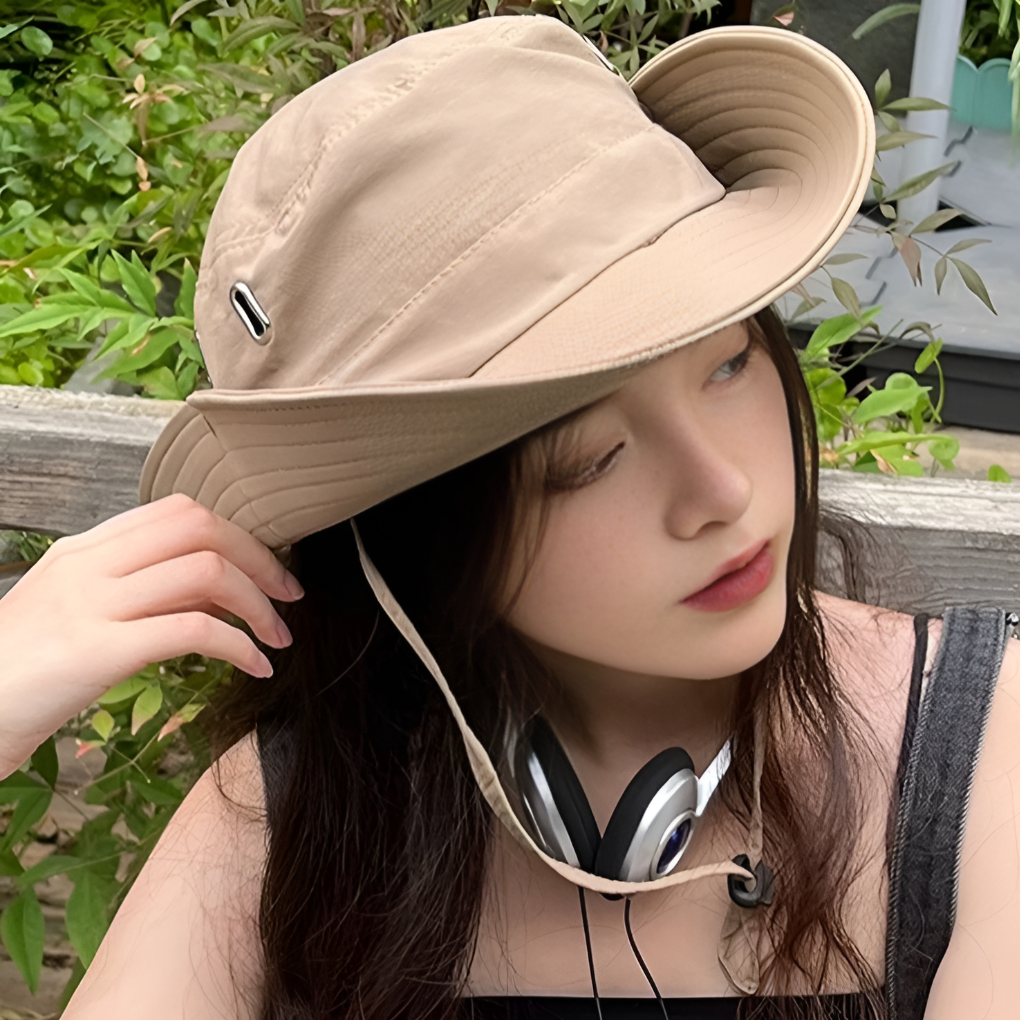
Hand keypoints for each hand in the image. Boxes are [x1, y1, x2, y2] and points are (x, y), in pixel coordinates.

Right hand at [0, 493, 303, 777]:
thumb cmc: (22, 671)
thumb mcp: (75, 611)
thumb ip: (136, 588)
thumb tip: (212, 588)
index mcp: (84, 549)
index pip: (178, 511)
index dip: (237, 535)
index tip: (265, 571)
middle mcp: (88, 564)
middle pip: (201, 527)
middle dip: (259, 559)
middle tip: (288, 597)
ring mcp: (90, 603)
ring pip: (206, 571)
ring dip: (259, 605)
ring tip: (278, 639)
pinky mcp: (96, 650)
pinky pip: (193, 629)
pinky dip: (240, 646)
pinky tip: (255, 667)